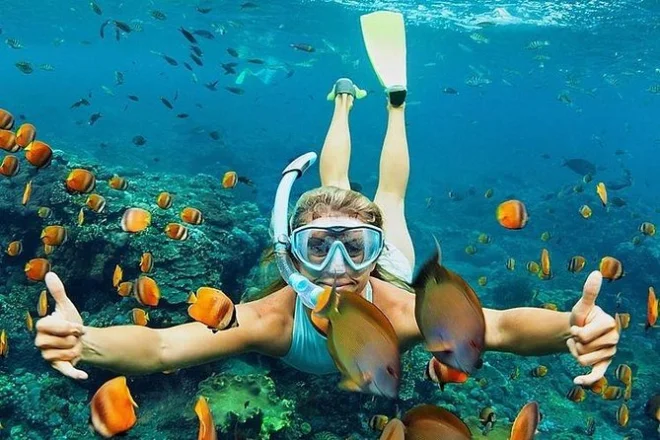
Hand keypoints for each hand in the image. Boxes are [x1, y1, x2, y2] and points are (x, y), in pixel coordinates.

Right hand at [34, 272, 87, 379]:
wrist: (82, 338)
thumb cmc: (71, 321)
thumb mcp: (66, 306)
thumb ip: (58, 292)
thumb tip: (50, 274)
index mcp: (41, 328)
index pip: (48, 327)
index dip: (65, 326)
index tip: (75, 326)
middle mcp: (41, 343)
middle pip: (57, 342)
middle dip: (72, 338)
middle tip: (75, 336)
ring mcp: (48, 357)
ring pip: (64, 354)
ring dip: (76, 348)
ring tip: (76, 345)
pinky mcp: (59, 367)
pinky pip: (65, 371)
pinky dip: (74, 374)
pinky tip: (84, 376)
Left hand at [566, 271, 618, 385]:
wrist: (578, 330)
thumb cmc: (581, 317)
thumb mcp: (583, 305)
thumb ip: (589, 292)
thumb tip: (596, 273)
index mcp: (611, 324)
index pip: (585, 336)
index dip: (575, 333)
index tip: (577, 327)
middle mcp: (614, 340)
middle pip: (584, 350)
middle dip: (575, 344)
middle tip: (577, 337)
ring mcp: (610, 354)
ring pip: (583, 361)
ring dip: (574, 354)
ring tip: (578, 345)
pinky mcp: (604, 365)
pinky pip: (597, 375)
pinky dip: (587, 380)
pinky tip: (576, 381)